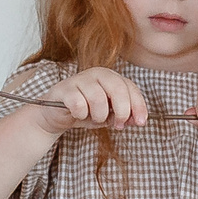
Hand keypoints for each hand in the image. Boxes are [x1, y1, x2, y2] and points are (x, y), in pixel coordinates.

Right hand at [34, 67, 148, 133]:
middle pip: (118, 89)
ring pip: (98, 99)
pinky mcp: (64, 89)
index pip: (130, 88)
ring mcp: (79, 79)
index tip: (140, 122)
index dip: (138, 106)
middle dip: (122, 111)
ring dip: (99, 116)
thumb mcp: (109, 115)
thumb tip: (137, 120)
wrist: (57, 115)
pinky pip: (79, 105)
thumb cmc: (86, 112)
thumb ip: (124, 116)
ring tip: (94, 117)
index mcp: (111, 77)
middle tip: (118, 124)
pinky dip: (81, 115)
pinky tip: (78, 114)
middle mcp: (97, 73)